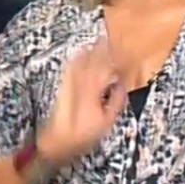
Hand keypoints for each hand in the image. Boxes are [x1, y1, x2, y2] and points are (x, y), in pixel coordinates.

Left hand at [37, 37, 125, 164]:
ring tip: (103, 41)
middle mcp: (81, 83)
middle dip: (107, 50)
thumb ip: (116, 102)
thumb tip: (122, 86)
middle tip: (117, 41)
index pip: (108, 69)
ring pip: (83, 60)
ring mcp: (70, 82)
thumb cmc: (83, 136)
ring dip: (94, 50)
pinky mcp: (63, 85)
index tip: (128, 54)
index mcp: (94, 91)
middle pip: (96, 60)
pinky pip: (72, 66)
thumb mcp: (106, 122)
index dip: (119, 60)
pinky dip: (79, 57)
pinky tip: (83, 52)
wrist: (56, 142)